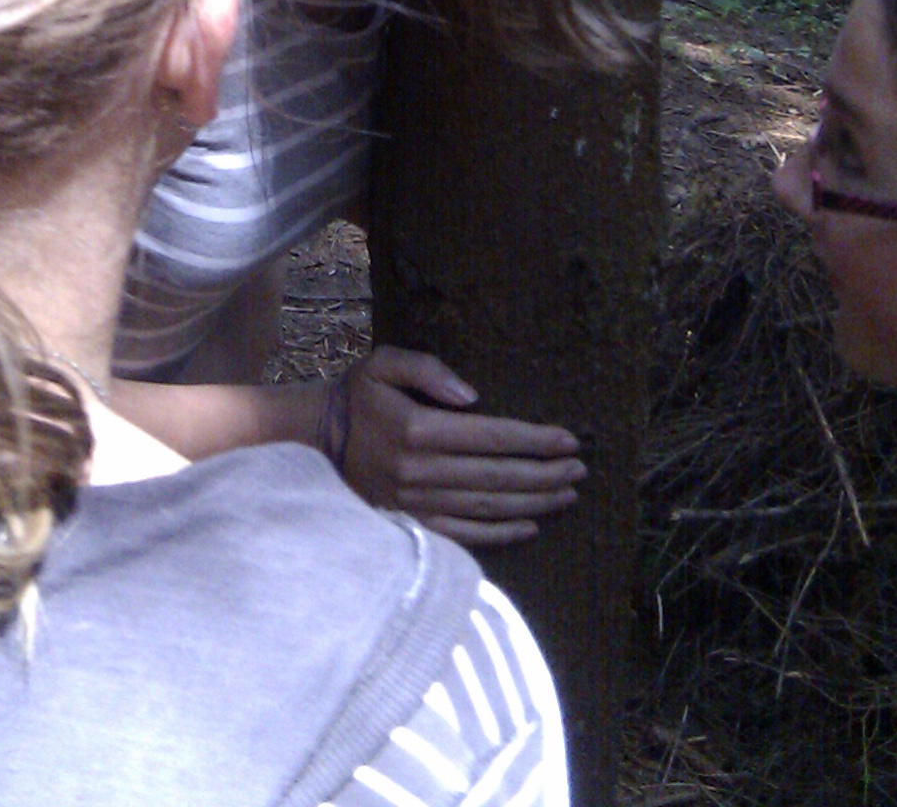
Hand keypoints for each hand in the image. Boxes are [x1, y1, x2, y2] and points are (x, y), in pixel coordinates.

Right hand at [340, 346, 585, 547]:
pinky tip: (530, 526)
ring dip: (533, 502)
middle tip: (580, 470)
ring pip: (488, 506)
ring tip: (568, 494)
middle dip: (545, 473)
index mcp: (417, 429)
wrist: (315, 443)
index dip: (534, 440)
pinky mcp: (413, 524)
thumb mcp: (383, 363)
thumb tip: (474, 396)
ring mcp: (417, 504)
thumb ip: (427, 369)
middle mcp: (421, 471)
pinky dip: (501, 533)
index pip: (491, 437)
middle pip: (497, 476)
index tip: (570, 440)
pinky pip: (465, 533)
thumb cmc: (357, 396)